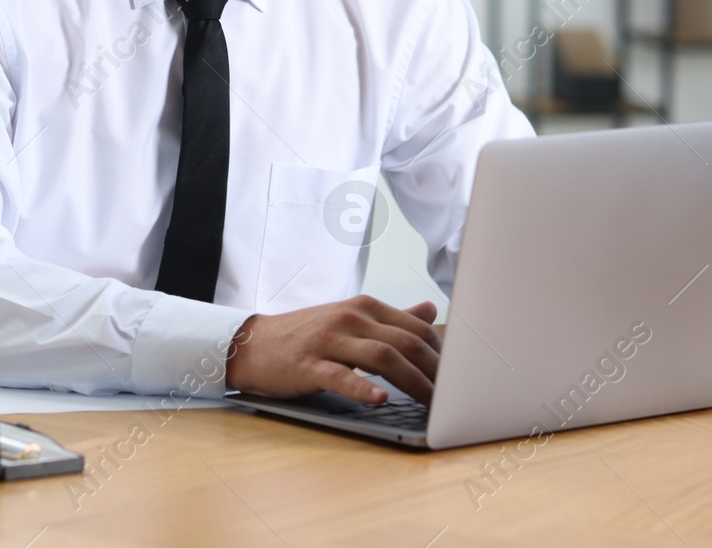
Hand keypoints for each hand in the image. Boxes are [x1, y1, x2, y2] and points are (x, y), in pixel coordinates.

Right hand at [225, 295, 442, 404]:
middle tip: (455, 396)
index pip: (415, 327)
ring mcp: (328, 340)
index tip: (459, 376)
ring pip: (381, 357)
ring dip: (412, 382)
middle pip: (404, 342)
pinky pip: (340, 376)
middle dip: (435, 371)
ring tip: (432, 403)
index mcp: (364, 308)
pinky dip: (363, 388)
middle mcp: (350, 318)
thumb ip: (392, 318)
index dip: (441, 353)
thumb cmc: (306, 335)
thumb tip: (430, 308)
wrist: (252, 344)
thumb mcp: (350, 320)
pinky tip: (380, 400)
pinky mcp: (308, 364)